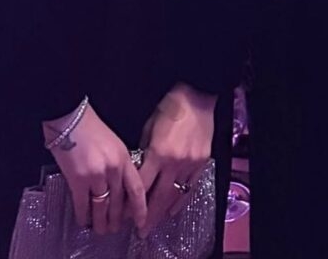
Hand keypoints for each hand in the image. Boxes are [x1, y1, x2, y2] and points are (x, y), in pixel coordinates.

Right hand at [42, 103, 145, 234]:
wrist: (70, 117)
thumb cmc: (91, 128)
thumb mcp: (114, 144)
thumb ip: (120, 165)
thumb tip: (120, 190)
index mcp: (124, 158)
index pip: (137, 190)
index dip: (141, 210)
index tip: (141, 222)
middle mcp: (113, 169)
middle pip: (119, 203)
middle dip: (117, 220)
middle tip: (114, 229)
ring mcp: (96, 176)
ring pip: (102, 208)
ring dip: (101, 223)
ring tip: (100, 229)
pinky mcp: (78, 180)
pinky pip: (83, 205)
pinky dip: (83, 216)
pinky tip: (83, 220)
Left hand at [136, 84, 215, 235]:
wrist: (197, 98)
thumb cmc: (170, 108)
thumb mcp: (149, 127)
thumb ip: (144, 150)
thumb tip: (139, 168)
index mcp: (158, 153)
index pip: (142, 184)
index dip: (133, 200)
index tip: (125, 210)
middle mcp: (175, 163)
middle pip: (159, 197)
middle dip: (148, 216)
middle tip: (140, 230)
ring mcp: (190, 165)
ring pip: (175, 195)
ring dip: (164, 211)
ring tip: (154, 222)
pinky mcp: (202, 163)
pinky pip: (190, 187)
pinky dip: (181, 200)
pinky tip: (173, 209)